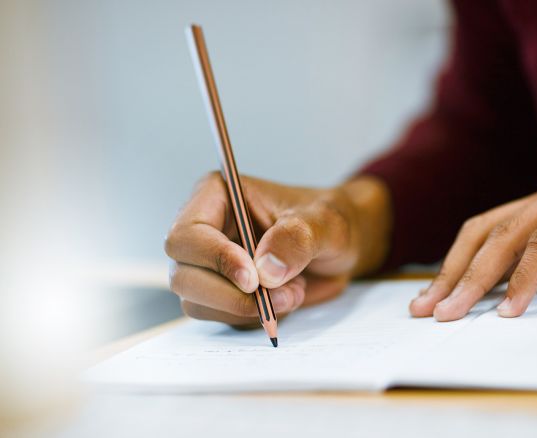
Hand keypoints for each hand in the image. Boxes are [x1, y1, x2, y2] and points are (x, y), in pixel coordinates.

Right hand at [165, 173, 390, 325]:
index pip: (187, 235)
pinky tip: (286, 298)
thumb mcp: (324, 222)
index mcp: (217, 197)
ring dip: (248, 308)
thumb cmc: (329, 221)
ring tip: (293, 292)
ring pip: (199, 303)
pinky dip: (255, 317)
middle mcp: (205, 232)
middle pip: (183, 276)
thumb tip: (265, 270)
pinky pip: (223, 318)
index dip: (216, 260)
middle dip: (232, 295)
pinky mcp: (223, 294)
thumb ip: (297, 238)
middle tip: (283, 294)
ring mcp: (210, 267)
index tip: (253, 279)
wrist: (341, 247)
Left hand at [411, 138, 536, 320]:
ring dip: (477, 279)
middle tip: (426, 311)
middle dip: (451, 274)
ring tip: (455, 314)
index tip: (438, 301)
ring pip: (509, 236)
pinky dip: (528, 276)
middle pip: (484, 233)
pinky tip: (512, 307)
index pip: (492, 233)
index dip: (460, 265)